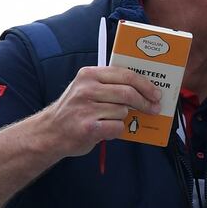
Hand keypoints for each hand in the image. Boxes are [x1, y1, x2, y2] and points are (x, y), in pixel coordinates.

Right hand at [30, 66, 161, 157]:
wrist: (50, 132)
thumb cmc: (73, 110)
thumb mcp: (85, 88)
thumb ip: (109, 84)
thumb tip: (143, 88)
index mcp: (88, 75)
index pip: (125, 74)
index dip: (145, 84)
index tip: (155, 92)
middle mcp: (86, 89)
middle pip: (128, 93)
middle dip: (145, 102)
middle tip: (154, 108)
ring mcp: (86, 108)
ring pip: (123, 111)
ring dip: (123, 118)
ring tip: (112, 120)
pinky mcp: (89, 127)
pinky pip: (117, 127)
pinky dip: (116, 130)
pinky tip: (107, 129)